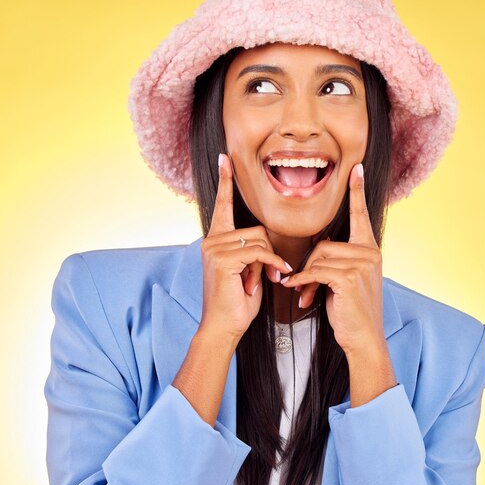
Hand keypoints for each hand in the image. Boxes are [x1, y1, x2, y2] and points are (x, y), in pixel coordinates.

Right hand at [199, 153, 292, 338]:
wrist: (224, 326)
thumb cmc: (238, 300)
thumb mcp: (247, 270)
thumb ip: (252, 250)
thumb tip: (266, 240)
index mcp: (217, 239)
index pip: (223, 204)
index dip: (225, 181)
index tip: (225, 158)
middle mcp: (212, 239)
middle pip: (257, 228)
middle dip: (268, 253)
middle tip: (265, 275)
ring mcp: (215, 248)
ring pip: (260, 239)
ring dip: (268, 262)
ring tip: (260, 281)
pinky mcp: (223, 259)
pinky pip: (259, 251)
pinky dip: (271, 264)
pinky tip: (272, 279)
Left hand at [280, 164, 384, 355]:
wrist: (363, 338)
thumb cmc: (350, 311)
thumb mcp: (345, 281)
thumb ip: (337, 261)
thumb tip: (317, 250)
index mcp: (369, 250)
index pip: (360, 215)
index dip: (356, 192)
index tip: (355, 169)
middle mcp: (369, 253)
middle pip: (324, 244)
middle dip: (308, 267)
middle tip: (302, 287)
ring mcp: (362, 264)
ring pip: (318, 258)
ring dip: (305, 279)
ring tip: (304, 296)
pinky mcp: (349, 277)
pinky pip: (316, 271)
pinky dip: (303, 282)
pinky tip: (300, 294)